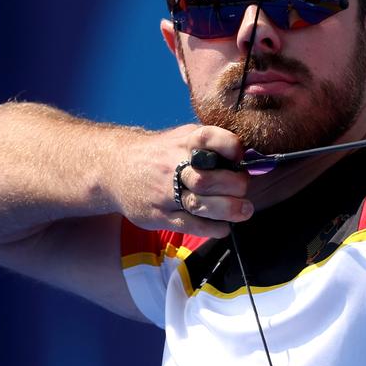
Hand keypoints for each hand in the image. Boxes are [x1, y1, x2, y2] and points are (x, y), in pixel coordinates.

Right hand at [112, 124, 251, 237]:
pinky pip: (191, 226)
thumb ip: (212, 145)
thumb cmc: (161, 154)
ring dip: (229, 209)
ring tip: (244, 210)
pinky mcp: (159, 216)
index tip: (240, 156)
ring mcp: (164, 193)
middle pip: (208, 179)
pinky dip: (213, 227)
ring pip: (200, 204)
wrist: (115, 168)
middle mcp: (172, 165)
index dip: (231, 147)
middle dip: (235, 185)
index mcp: (183, 142)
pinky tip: (222, 225)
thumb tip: (249, 157)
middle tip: (243, 188)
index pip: (209, 138)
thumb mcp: (183, 138)